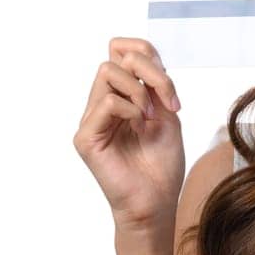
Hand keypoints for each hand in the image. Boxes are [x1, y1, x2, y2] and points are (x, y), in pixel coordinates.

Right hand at [72, 36, 184, 231]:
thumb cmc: (162, 165)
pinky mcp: (86, 137)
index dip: (147, 55)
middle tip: (168, 103)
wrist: (157, 202)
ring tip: (151, 118)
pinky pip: (106, 103)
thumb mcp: (167, 115)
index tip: (169, 88)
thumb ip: (156, 86)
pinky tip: (140, 127)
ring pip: (107, 72)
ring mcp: (91, 119)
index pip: (123, 52)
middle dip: (151, 72)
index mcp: (122, 97)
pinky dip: (130, 109)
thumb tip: (145, 58)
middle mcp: (103, 104)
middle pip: (116, 57)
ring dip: (140, 91)